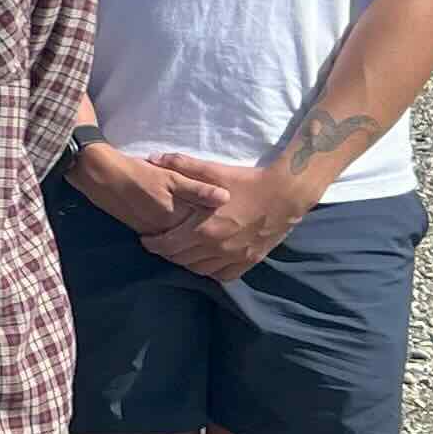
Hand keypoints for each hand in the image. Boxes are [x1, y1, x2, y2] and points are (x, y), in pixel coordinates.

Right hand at [70, 142, 225, 240]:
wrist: (102, 176)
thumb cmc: (137, 173)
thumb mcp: (170, 176)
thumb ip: (198, 188)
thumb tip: (225, 197)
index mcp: (178, 214)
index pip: (207, 224)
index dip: (222, 223)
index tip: (233, 218)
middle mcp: (168, 229)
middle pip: (196, 239)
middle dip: (209, 238)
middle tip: (224, 231)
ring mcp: (155, 232)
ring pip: (181, 245)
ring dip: (194, 244)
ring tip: (208, 237)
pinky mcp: (144, 231)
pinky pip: (167, 243)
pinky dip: (177, 242)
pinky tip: (183, 234)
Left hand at [137, 154, 307, 281]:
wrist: (285, 194)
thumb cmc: (246, 181)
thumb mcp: (213, 170)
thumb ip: (182, 165)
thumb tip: (152, 158)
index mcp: (204, 229)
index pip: (167, 246)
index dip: (152, 244)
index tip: (146, 239)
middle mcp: (217, 248)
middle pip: (181, 260)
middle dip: (167, 253)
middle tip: (162, 243)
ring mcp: (235, 257)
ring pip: (200, 270)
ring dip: (187, 262)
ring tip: (181, 251)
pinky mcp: (250, 260)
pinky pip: (223, 274)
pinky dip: (210, 270)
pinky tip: (206, 260)